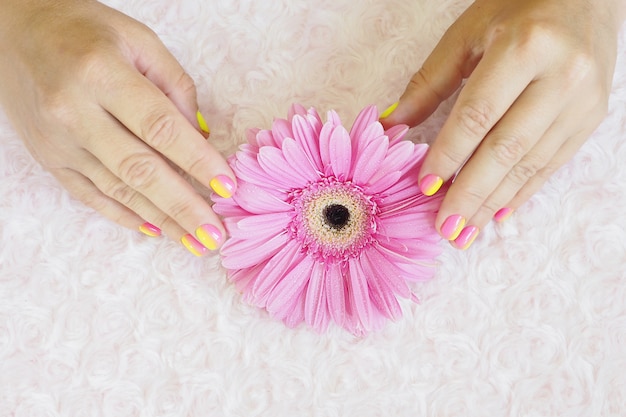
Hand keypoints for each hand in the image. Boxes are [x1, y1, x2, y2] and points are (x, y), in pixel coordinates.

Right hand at [0, 0, 233, 255]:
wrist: (14, 34)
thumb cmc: (86, 31)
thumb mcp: (139, 40)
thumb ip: (175, 86)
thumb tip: (201, 137)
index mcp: (102, 73)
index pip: (160, 126)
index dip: (197, 160)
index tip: (227, 187)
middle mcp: (75, 112)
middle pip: (140, 169)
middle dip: (183, 207)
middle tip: (215, 236)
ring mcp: (59, 142)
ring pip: (118, 190)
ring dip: (162, 220)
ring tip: (195, 243)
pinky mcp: (50, 160)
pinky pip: (90, 196)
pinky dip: (125, 216)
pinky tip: (156, 231)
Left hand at [381, 0, 624, 248]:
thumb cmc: (517, 8)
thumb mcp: (467, 34)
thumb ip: (430, 82)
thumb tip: (395, 126)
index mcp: (525, 47)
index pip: (477, 115)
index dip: (449, 154)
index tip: (425, 187)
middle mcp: (562, 76)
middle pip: (506, 148)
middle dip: (471, 193)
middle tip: (445, 229)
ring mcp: (583, 100)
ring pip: (531, 163)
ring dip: (493, 202)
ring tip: (465, 231)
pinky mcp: (592, 116)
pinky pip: (552, 164)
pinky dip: (522, 191)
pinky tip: (498, 214)